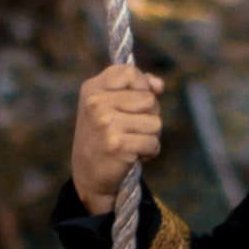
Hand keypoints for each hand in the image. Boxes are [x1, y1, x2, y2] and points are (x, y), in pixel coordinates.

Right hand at [71, 64, 164, 213]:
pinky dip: (149, 152)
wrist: (89, 176)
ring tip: (131, 142)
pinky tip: (133, 155)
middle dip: (149, 116)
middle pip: (149, 99)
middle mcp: (96, 103)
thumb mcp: (111, 105)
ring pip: (155, 122)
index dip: (142, 86)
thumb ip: (136, 87)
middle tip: (131, 129)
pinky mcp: (117, 145)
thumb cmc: (105, 136)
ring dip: (150, 136)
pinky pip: (153, 143)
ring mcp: (106, 123)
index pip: (130, 72)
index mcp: (92, 88)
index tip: (135, 102)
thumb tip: (159, 85)